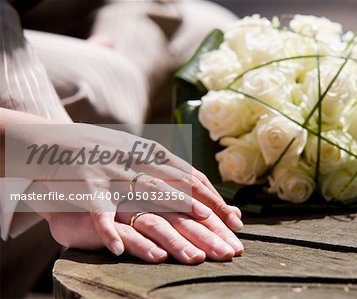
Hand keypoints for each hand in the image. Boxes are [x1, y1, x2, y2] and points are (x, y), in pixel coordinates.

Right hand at [11, 122, 241, 255]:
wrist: (52, 139)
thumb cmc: (98, 150)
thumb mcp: (133, 151)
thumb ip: (160, 164)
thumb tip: (193, 181)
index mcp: (148, 153)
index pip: (188, 176)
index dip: (213, 196)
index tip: (233, 217)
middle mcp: (135, 160)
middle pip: (178, 187)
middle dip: (206, 210)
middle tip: (229, 232)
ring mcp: (112, 171)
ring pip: (148, 194)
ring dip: (174, 214)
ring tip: (196, 232)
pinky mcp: (84, 184)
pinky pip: (98, 211)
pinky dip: (108, 230)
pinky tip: (120, 250)